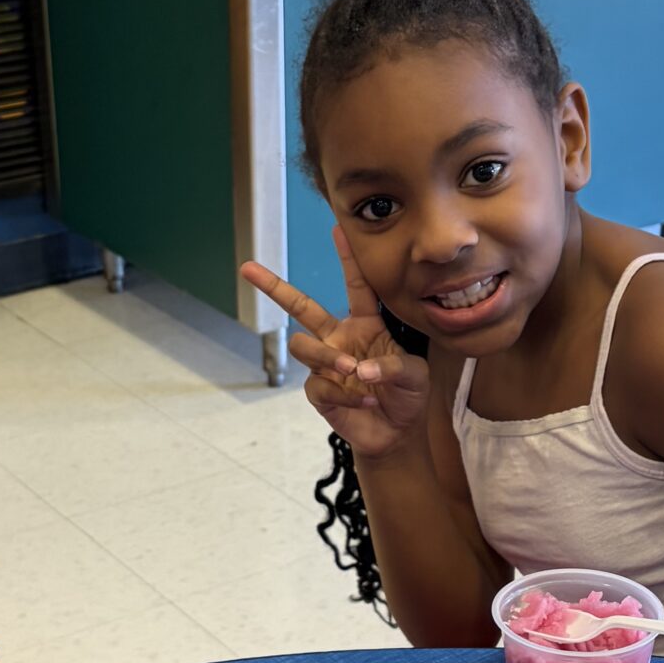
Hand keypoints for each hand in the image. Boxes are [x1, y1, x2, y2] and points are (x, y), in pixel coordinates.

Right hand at [241, 227, 432, 461]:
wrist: (396, 434)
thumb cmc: (407, 395)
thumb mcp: (415, 375)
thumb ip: (393, 366)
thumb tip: (358, 369)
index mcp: (365, 325)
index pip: (356, 286)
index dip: (347, 259)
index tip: (337, 229)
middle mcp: (339, 338)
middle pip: (301, 307)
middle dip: (273, 288)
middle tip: (248, 269)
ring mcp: (325, 364)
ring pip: (304, 346)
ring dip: (328, 357)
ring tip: (353, 371)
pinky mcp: (318, 392)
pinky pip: (319, 385)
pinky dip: (343, 394)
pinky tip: (363, 402)